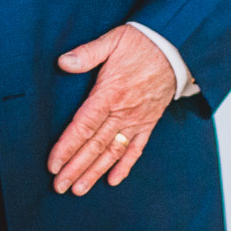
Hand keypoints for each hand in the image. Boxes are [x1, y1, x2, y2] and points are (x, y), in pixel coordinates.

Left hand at [47, 24, 176, 194]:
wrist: (177, 46)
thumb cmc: (142, 42)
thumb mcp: (113, 40)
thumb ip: (88, 53)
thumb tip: (63, 62)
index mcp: (111, 93)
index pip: (84, 126)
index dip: (67, 147)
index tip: (54, 165)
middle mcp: (124, 111)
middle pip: (95, 145)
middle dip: (76, 168)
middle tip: (60, 186)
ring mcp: (138, 119)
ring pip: (113, 151)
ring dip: (95, 172)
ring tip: (79, 189)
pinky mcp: (150, 121)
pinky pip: (137, 148)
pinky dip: (125, 165)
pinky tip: (113, 180)